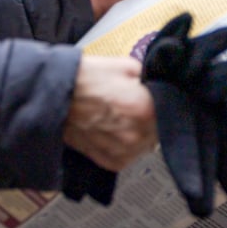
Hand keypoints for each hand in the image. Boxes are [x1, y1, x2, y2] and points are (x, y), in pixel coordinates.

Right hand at [64, 55, 156, 171]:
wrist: (55, 97)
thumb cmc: (86, 79)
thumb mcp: (126, 65)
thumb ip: (150, 79)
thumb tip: (161, 85)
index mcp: (145, 109)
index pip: (172, 111)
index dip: (165, 103)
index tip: (157, 98)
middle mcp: (136, 135)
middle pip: (161, 130)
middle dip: (153, 119)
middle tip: (138, 107)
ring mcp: (124, 152)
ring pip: (147, 145)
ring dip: (141, 134)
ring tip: (124, 119)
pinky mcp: (110, 162)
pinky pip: (130, 156)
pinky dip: (126, 146)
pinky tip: (115, 131)